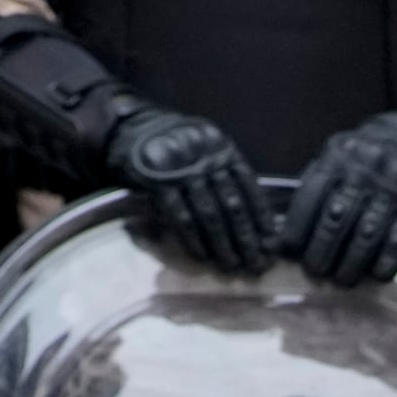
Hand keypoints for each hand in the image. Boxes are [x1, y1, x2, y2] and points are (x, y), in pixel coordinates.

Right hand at [107, 104, 273, 275]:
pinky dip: (193, 240)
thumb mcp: (204, 148)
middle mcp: (206, 158)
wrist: (126, 129)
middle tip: (256, 266)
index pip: (250, 188)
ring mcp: (182, 169)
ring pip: (210, 215)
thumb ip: (225, 173)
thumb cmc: (172, 146)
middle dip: (247, 239)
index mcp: (222, 148)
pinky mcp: (158, 182)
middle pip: (233, 206)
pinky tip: (202, 257)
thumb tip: (252, 217)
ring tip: (232, 267)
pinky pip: (181, 217)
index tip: (271, 245)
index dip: (262, 219)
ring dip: (223, 246)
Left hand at [282, 114, 396, 289]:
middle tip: (315, 270)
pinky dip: (386, 262)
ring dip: (352, 263)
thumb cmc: (362, 161)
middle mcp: (366, 168)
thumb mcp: (336, 157)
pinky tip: (375, 275)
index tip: (290, 250)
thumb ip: (315, 186)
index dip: (298, 225)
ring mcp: (396, 185)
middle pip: (337, 216)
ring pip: (367, 233)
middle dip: (322, 249)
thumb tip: (287, 231)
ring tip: (343, 280)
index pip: (312, 194)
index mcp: (339, 155)